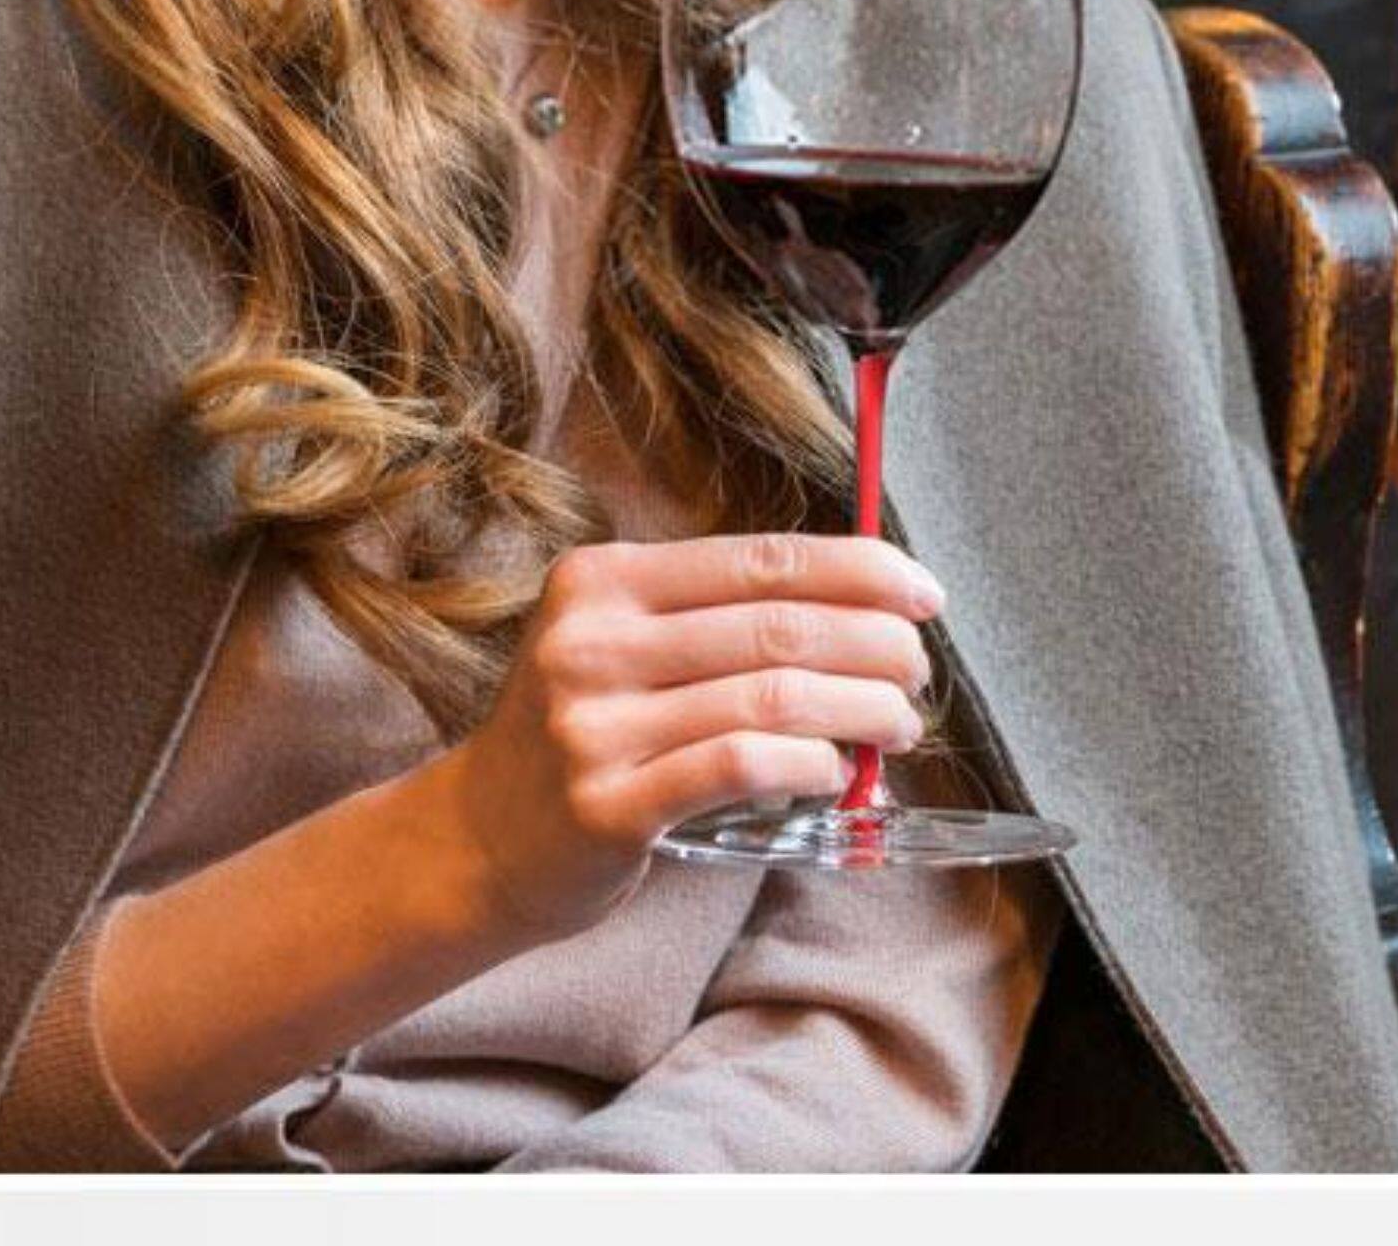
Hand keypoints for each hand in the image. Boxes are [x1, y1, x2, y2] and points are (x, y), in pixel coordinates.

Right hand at [426, 528, 943, 948]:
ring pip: (769, 696)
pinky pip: (736, 767)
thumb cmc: (577, 733)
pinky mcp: (608, 804)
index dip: (857, 569)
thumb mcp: (616, 643)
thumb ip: (711, 619)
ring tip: (899, 722)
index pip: (759, 557)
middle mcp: (593, 640)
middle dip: (873, 641)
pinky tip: (836, 773)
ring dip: (858, 707)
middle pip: (775, 624)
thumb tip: (857, 609)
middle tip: (919, 668)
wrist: (476, 839)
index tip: (921, 589)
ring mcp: (594, 723)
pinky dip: (807, 765)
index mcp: (603, 580)